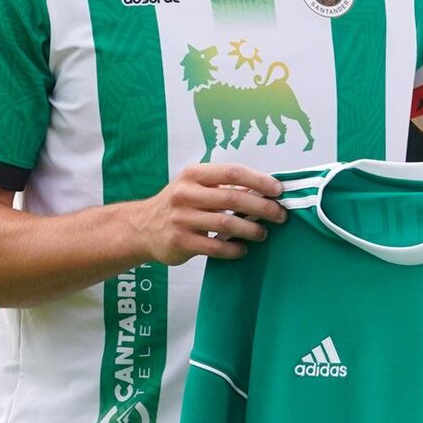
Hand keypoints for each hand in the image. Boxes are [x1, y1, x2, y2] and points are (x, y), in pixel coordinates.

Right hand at [126, 163, 285, 264]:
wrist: (142, 228)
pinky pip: (215, 247)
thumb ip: (223, 186)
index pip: (233, 172)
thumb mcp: (195, 186)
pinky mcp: (180, 241)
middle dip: (263, 207)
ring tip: (263, 234)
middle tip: (280, 215)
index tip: (278, 190)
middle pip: (234, 199)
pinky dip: (234, 249)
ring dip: (251, 230)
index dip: (260, 181)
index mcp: (194, 175)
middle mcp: (186, 194)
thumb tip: (263, 191)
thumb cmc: (178, 204)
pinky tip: (242, 249)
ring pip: (226, 224)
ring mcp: (181, 218)